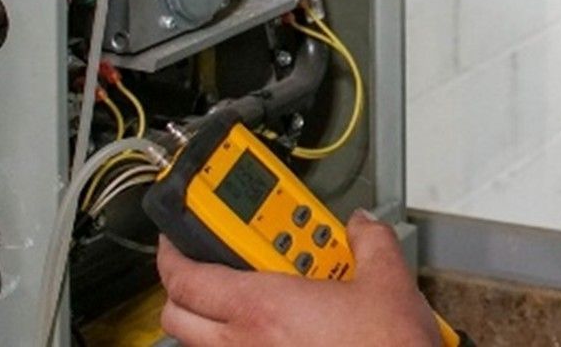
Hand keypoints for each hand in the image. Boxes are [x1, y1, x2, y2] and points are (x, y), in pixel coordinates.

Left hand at [157, 211, 443, 345]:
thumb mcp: (389, 283)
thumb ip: (370, 242)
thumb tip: (362, 226)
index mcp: (262, 308)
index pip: (185, 277)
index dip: (171, 252)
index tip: (178, 236)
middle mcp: (245, 344)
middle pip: (176, 315)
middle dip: (183, 286)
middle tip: (209, 264)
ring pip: (199, 343)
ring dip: (210, 317)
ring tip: (247, 297)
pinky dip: (237, 343)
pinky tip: (274, 332)